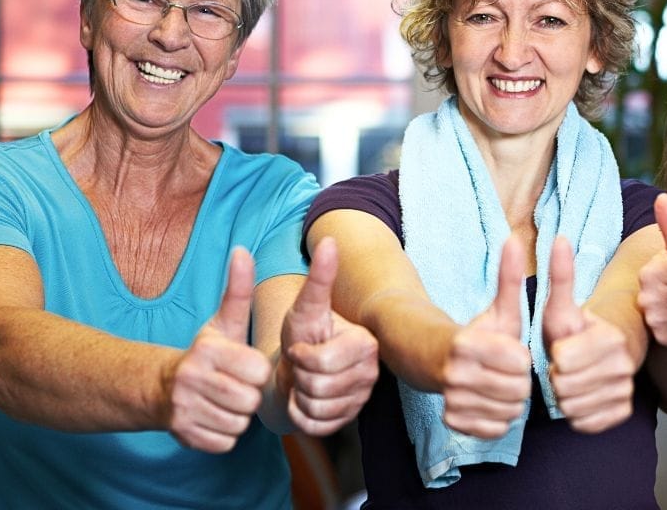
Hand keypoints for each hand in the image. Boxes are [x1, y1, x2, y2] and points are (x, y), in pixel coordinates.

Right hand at [168, 247, 272, 452]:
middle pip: (249, 401)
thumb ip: (238, 289)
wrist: (163, 388)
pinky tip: (212, 417)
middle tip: (233, 386)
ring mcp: (184, 409)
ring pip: (238, 424)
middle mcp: (191, 379)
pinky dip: (223, 434)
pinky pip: (225, 443)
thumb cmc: (208, 353)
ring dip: (236, 416)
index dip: (255, 372)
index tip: (243, 367)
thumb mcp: (224, 321)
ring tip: (223, 400)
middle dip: (247, 396)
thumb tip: (243, 250)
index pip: (257, 372)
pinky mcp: (183, 435)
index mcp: (207, 350)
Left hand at [279, 237, 379, 435]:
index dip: (302, 356)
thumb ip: (320, 278)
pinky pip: (316, 425)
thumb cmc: (302, 332)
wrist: (295, 365)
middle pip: (320, 387)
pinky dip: (300, 414)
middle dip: (299, 376)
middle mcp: (371, 372)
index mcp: (367, 344)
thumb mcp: (306, 306)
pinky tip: (302, 398)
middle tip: (300, 365)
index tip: (299, 347)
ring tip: (301, 379)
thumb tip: (330, 240)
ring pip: (317, 408)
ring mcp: (361, 398)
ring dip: (298, 395)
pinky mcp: (349, 419)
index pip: (325, 363)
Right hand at [441, 236, 531, 438]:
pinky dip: (498, 419)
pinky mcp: (451, 419)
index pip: (520, 361)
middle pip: (517, 390)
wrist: (426, 357)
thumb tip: (514, 240)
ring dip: (510, 401)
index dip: (521, 358)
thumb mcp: (495, 308)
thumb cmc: (473, 333)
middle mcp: (455, 372)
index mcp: (468, 342)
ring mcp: (451, 398)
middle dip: (519, 381)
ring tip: (499, 385)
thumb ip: (508, 277)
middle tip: (508, 372)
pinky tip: (490, 402)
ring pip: (508, 412)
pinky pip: (495, 429)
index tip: (512, 352)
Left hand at [543, 236, 635, 433]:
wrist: (604, 350)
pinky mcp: (623, 412)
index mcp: (611, 338)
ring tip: (570, 378)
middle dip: (556, 377)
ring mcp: (626, 390)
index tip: (561, 347)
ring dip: (564, 396)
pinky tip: (579, 394)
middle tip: (564, 364)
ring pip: (573, 408)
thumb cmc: (577, 327)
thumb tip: (558, 238)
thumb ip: (560, 276)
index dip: (554, 355)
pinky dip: (576, 413)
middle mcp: (625, 366)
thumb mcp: (562, 304)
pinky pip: (585, 423)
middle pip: (565, 387)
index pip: (562, 361)